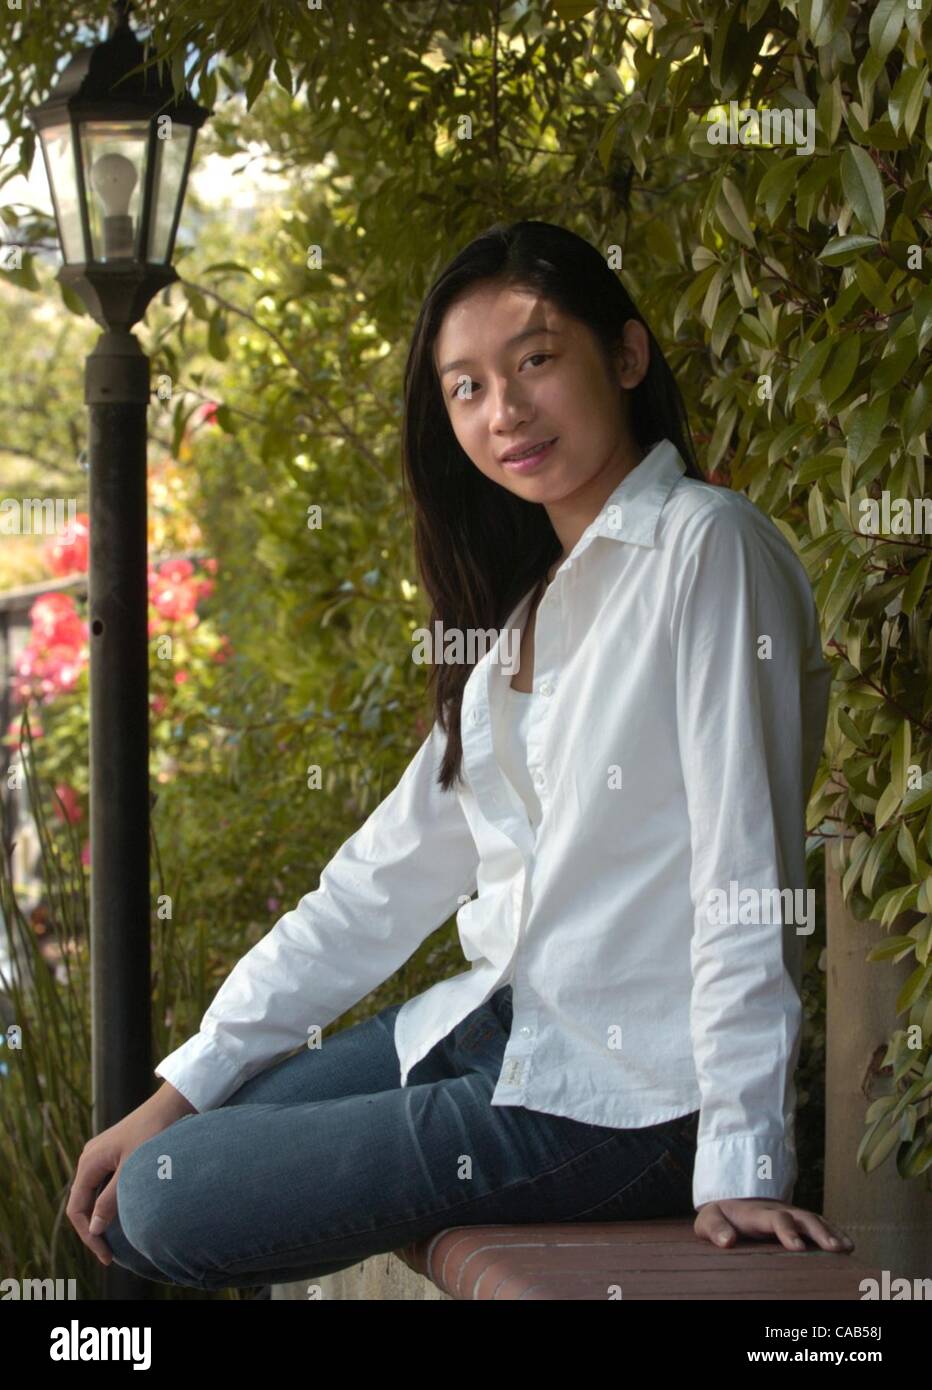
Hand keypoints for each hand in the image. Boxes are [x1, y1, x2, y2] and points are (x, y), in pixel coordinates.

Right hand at [66, 1083, 196, 1266]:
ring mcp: (102, 1154)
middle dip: (93, 1230)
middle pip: (82, 1203)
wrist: (173, 1103)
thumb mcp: (133, 1170)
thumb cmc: (155, 1132)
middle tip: (110, 1254)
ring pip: (93, 1194)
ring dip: (101, 1217)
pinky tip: (124, 1214)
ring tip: (116, 1240)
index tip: (106, 1255)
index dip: (88, 1235)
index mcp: (89, 1162)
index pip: (77, 1209)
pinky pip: (105, 1184)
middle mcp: (90, 1158)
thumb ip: (111, 1200)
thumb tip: (95, 1228)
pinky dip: (110, 1203)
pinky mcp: (116, 1153)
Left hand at [694, 1198, 854, 1252]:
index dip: (787, 1231)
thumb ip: (716, 1229)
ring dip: (831, 1232)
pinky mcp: (797, 1220)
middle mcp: (778, 1210)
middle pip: (802, 1217)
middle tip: (833, 1248)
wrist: (729, 1200)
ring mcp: (791, 1214)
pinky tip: (848, 1245)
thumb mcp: (709, 1220)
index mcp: (757, 1213)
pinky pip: (819, 1224)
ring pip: (814, 1220)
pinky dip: (834, 1232)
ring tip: (847, 1247)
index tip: (797, 1247)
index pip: (775, 1218)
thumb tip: (727, 1241)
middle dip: (818, 1232)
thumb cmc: (720, 1216)